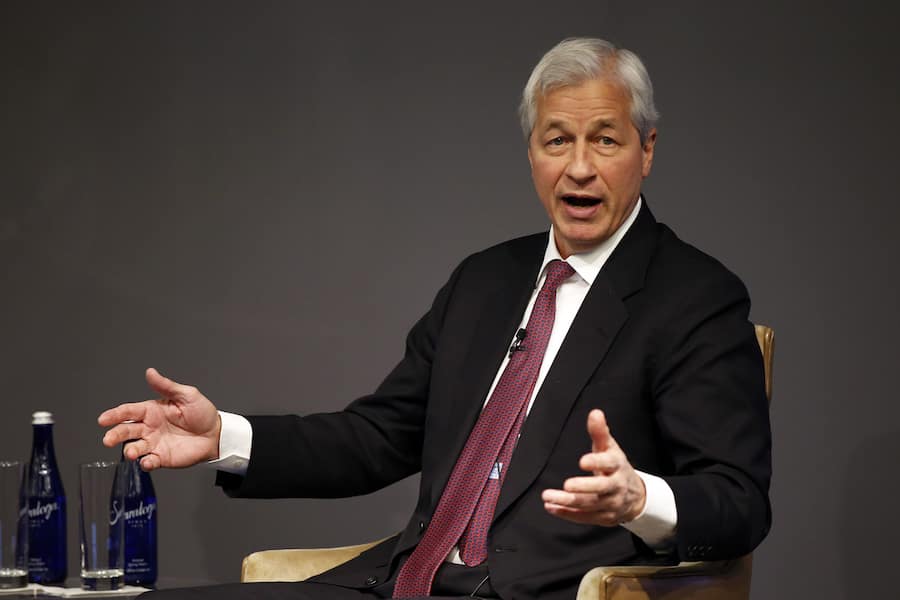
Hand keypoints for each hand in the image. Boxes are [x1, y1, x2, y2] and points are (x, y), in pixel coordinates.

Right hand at [98, 368, 221, 470]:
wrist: (216, 433)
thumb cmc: (202, 413)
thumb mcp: (187, 395)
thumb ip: (166, 386)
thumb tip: (150, 372)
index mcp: (151, 411)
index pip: (128, 412)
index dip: (115, 415)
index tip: (103, 419)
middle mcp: (149, 428)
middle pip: (125, 431)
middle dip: (114, 435)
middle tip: (108, 439)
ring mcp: (154, 443)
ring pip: (134, 448)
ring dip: (129, 451)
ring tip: (131, 452)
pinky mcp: (162, 458)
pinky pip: (149, 462)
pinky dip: (146, 463)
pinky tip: (148, 461)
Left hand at [542, 409, 645, 525]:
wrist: (635, 496)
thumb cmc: (616, 467)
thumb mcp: (610, 448)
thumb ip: (600, 432)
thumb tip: (595, 413)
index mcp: (617, 466)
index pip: (609, 463)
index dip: (597, 462)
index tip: (582, 461)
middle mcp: (616, 486)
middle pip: (601, 488)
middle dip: (583, 487)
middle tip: (566, 485)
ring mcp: (611, 504)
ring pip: (589, 505)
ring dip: (567, 502)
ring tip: (548, 496)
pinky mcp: (604, 518)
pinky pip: (584, 517)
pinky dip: (567, 513)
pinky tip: (552, 507)